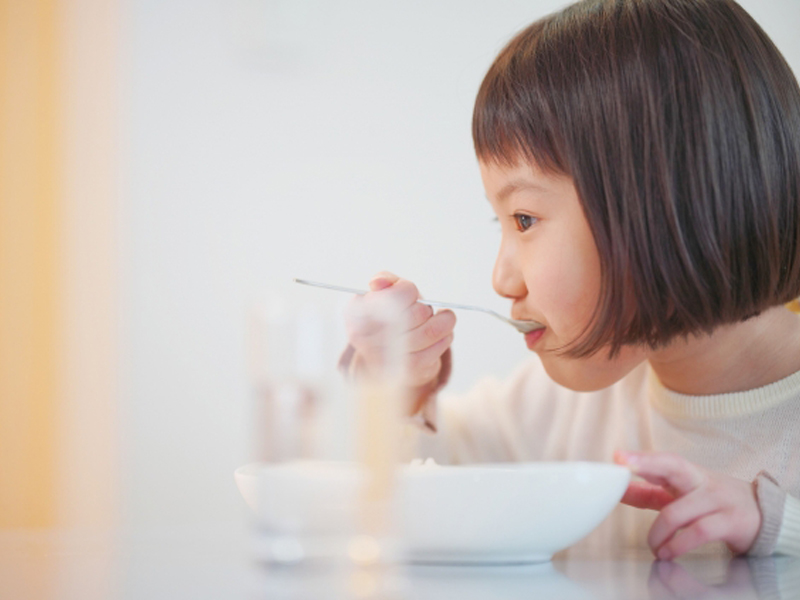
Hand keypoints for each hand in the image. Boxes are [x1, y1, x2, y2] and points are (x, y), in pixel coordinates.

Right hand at [345, 272, 454, 402]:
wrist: (387, 361)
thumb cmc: (388, 319)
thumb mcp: (383, 295)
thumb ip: (384, 282)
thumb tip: (378, 282)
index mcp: (356, 313)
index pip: (395, 296)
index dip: (409, 292)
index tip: (410, 295)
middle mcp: (366, 338)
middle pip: (416, 313)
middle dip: (425, 308)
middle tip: (423, 310)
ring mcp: (387, 359)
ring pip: (429, 331)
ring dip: (441, 322)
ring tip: (441, 319)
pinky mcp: (407, 371)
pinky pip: (436, 348)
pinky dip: (445, 337)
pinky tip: (441, 334)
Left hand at [614, 451, 760, 559]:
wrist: (763, 515)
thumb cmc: (712, 503)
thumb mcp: (680, 495)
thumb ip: (648, 493)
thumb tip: (618, 489)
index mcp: (687, 473)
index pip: (663, 460)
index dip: (640, 459)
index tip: (617, 458)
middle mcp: (701, 480)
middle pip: (673, 466)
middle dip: (646, 464)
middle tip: (623, 469)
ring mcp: (717, 499)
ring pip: (680, 510)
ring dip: (659, 532)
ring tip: (653, 546)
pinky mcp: (731, 521)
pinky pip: (699, 531)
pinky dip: (679, 544)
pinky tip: (668, 552)